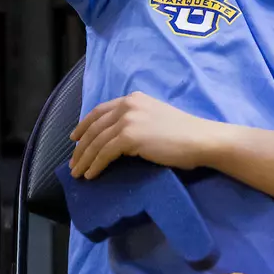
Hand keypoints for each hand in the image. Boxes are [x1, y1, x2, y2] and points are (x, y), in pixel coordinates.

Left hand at [70, 91, 225, 178]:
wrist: (201, 139)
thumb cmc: (184, 134)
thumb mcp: (154, 118)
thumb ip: (136, 120)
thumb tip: (116, 138)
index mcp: (133, 99)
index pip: (100, 111)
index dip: (84, 126)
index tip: (74, 139)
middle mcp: (128, 105)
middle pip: (94, 127)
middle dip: (81, 147)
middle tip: (73, 163)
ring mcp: (128, 119)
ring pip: (97, 141)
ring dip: (84, 159)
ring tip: (78, 173)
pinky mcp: (130, 136)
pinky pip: (104, 153)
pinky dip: (95, 165)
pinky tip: (91, 175)